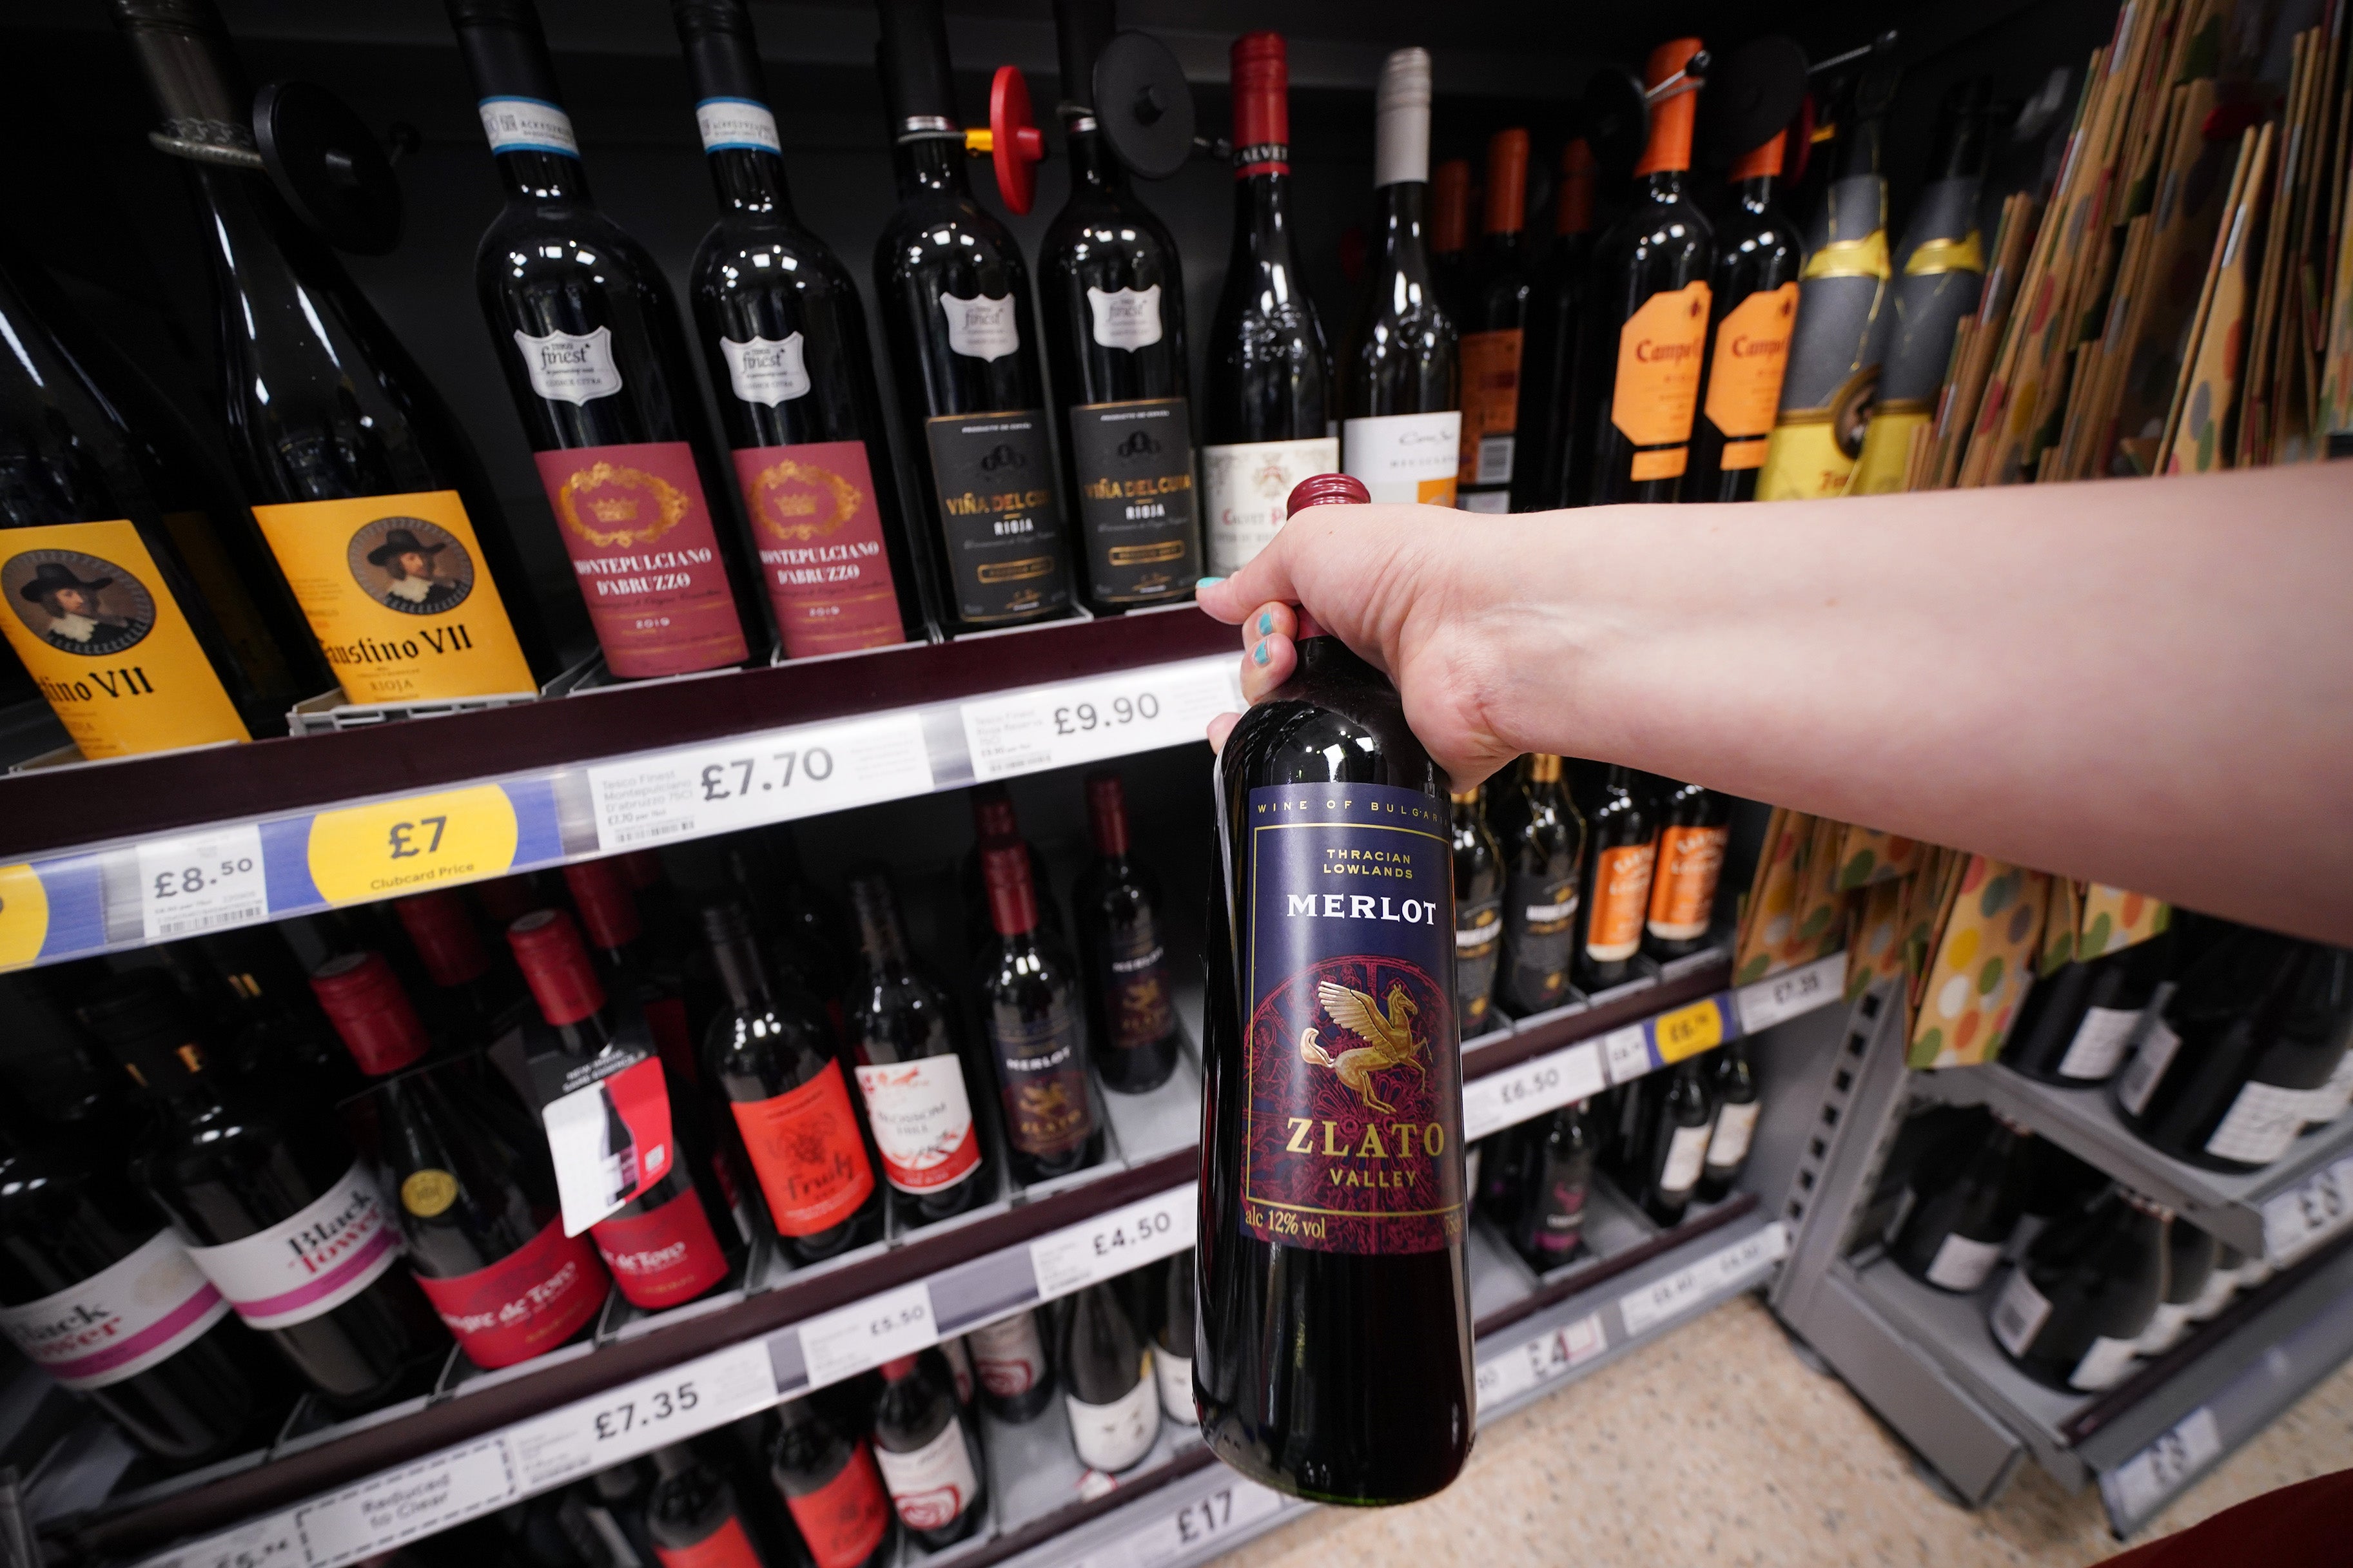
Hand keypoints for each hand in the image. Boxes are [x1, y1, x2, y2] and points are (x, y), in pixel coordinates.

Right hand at [1194, 502, 1543, 785]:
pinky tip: (1273, 744)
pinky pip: (1325, 774)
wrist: (1482, 629)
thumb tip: (1214, 595)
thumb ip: (1255, 574)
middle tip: (1286, 650)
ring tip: (1291, 684)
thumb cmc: (1416, 569)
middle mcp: (1368, 652)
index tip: (1272, 618)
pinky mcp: (1392, 756)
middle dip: (1260, 662)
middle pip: (1276, 676)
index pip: (1279, 623)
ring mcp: (1379, 707)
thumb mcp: (1310, 541)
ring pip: (1290, 725)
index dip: (1259, 623)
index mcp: (1354, 598)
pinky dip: (1288, 763)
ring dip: (1265, 706)